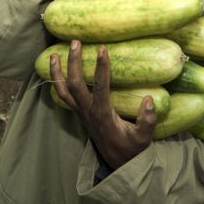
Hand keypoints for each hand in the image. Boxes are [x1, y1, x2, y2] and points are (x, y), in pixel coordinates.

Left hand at [50, 40, 156, 168]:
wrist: (117, 161)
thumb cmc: (131, 147)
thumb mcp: (143, 138)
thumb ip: (147, 121)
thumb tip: (150, 100)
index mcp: (103, 114)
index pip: (100, 86)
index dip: (101, 67)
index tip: (102, 48)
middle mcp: (88, 111)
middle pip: (75, 84)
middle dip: (74, 62)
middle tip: (76, 41)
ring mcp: (81, 112)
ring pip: (63, 90)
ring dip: (57, 72)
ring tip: (54, 53)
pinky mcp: (79, 112)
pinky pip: (64, 95)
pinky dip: (57, 81)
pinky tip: (56, 69)